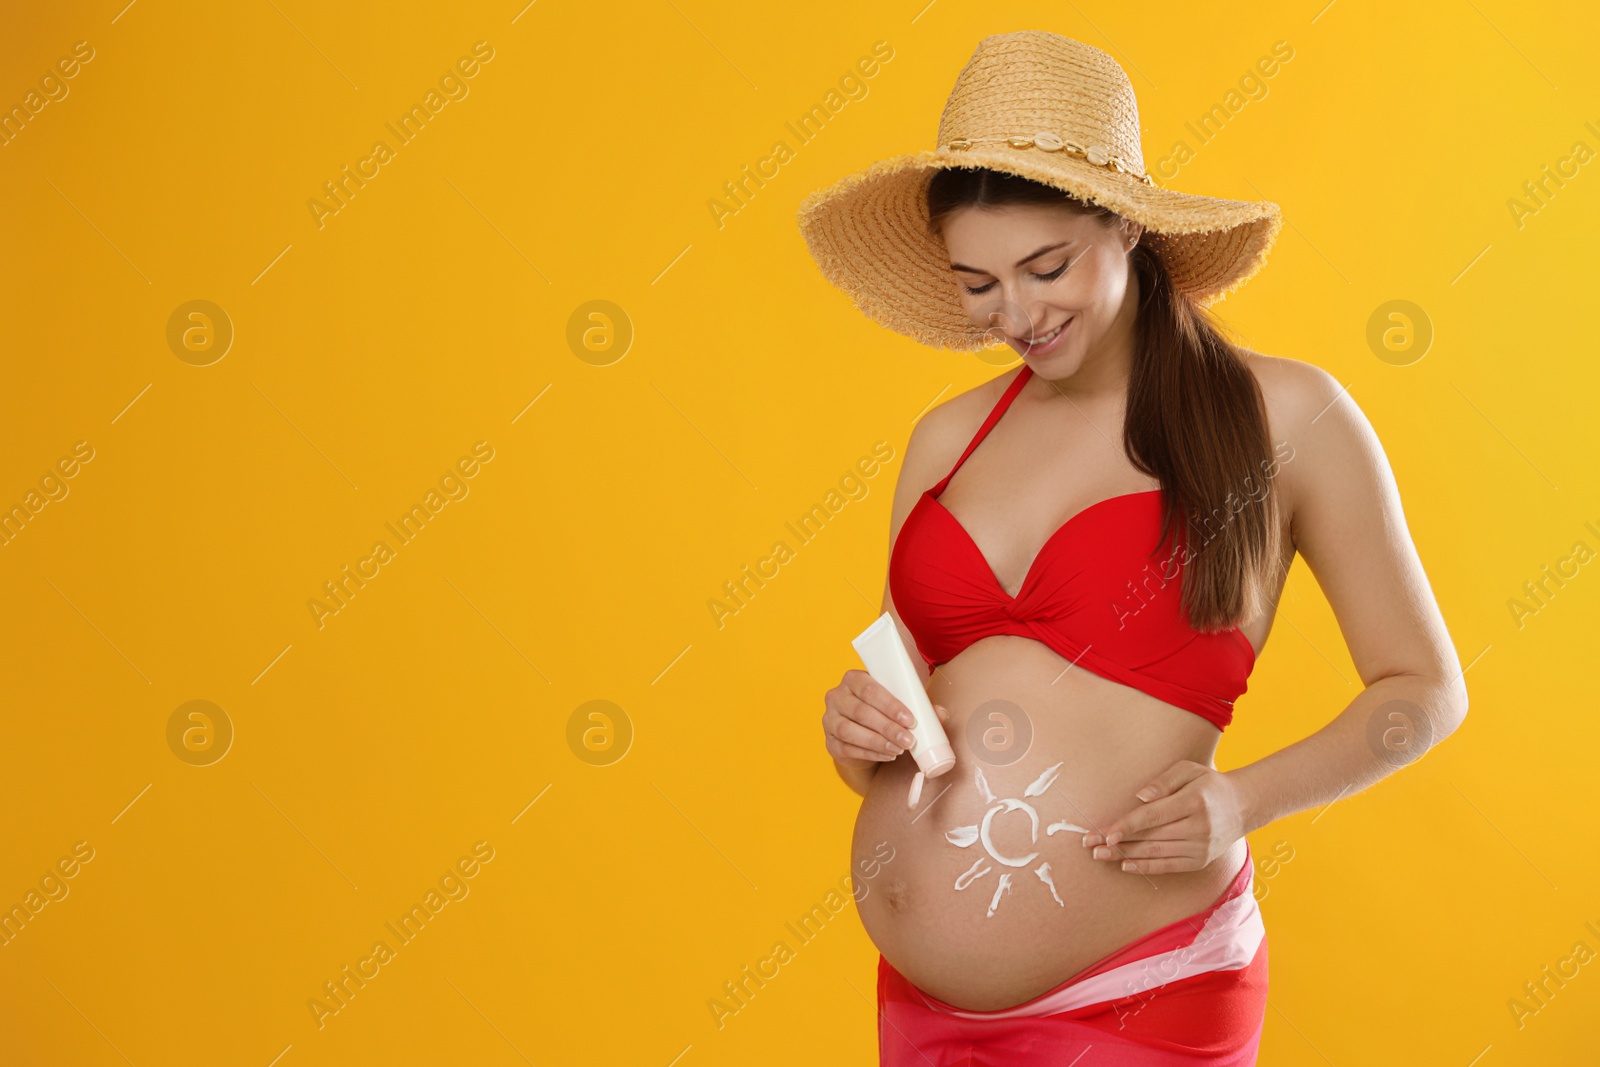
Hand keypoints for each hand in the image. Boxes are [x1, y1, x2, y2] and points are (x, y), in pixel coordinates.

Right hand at [823, 669, 947, 770]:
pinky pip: (848, 749)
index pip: (869, 688)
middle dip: (887, 727)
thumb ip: (920, 706)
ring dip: (878, 742)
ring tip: (899, 749)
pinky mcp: (830, 743)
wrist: (863, 733)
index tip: (910, 719)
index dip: (890, 705)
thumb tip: (941, 714)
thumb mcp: (899, 704)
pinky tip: (887, 755)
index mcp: (854, 679)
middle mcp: (836, 696)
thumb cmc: (883, 711)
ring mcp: (829, 720)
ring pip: (850, 731)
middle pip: (861, 711)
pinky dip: (870, 753)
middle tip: (909, 740)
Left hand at [1080, 760, 1245, 873]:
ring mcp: (1200, 847)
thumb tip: (1139, 797)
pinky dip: (1146, 867)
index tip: (1106, 833)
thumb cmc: (1208, 784)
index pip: (1153, 816)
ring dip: (1125, 856)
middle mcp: (1198, 828)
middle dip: (1117, 842)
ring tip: (1100, 855)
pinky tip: (1125, 865)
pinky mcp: (1200, 861)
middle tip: (1090, 845)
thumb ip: (1163, 781)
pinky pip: (1168, 866)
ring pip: (1156, 853)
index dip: (1127, 826)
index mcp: (1194, 802)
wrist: (1243, 806)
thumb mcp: (1189, 770)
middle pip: (1150, 837)